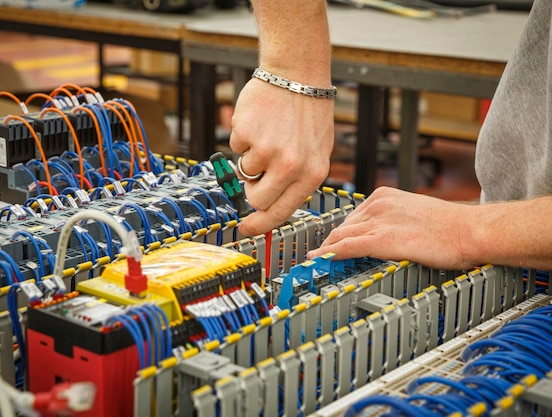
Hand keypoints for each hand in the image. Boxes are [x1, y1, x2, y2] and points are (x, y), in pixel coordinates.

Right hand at [230, 77, 333, 235]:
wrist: (296, 75)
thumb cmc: (308, 113)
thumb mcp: (316, 152)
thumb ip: (297, 180)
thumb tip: (269, 207)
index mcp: (312, 174)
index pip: (281, 212)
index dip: (261, 225)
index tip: (246, 229)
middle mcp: (290, 166)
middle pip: (256, 200)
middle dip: (253, 190)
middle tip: (258, 173)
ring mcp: (267, 150)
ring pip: (244, 174)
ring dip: (250, 159)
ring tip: (268, 136)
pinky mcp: (246, 134)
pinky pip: (235, 149)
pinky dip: (244, 139)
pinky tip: (261, 123)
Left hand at [308, 187, 475, 269]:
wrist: (470, 231)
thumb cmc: (450, 226)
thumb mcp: (413, 213)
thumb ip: (392, 221)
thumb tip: (381, 235)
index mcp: (384, 196)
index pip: (351, 217)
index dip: (337, 233)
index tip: (330, 244)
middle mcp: (378, 204)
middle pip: (341, 226)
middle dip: (329, 243)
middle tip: (320, 257)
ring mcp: (379, 221)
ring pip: (339, 237)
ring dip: (325, 251)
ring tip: (315, 262)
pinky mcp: (383, 239)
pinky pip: (346, 247)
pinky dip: (329, 254)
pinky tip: (319, 260)